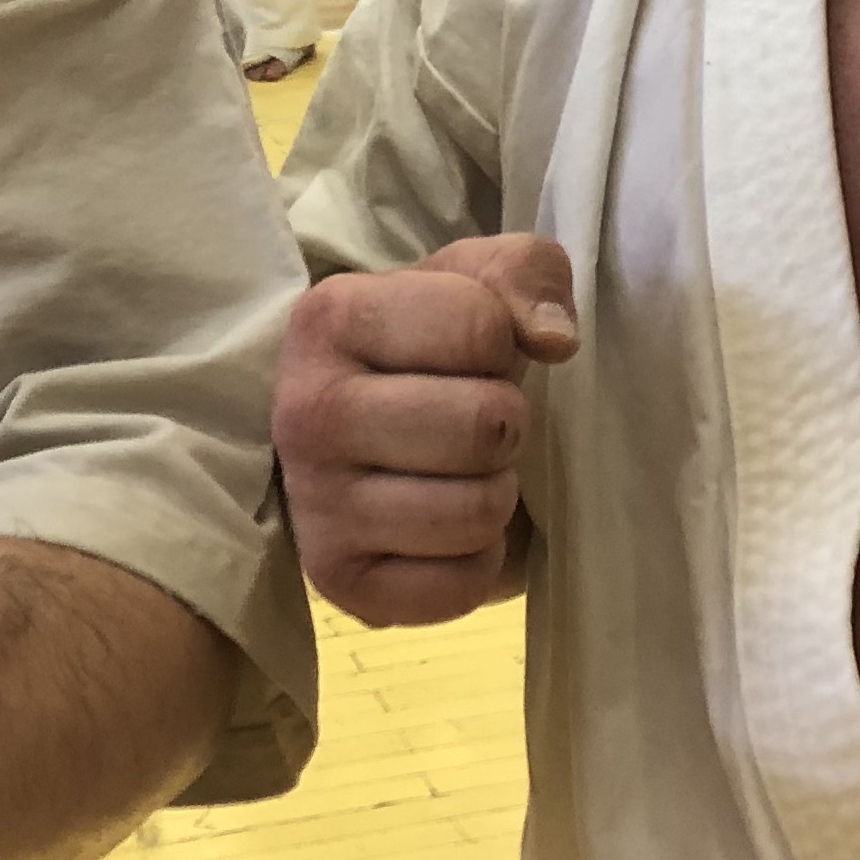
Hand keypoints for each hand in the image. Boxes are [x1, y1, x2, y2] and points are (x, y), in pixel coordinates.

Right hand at [275, 237, 577, 627]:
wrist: (360, 437)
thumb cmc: (425, 349)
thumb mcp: (473, 281)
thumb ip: (526, 273)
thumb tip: (554, 339)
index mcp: (329, 316)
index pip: (481, 328)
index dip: (504, 343)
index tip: (474, 355)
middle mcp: (304, 412)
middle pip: (484, 426)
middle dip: (506, 424)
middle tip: (476, 424)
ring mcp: (313, 506)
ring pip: (476, 511)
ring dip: (495, 493)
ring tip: (462, 472)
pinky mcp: (338, 582)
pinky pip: (460, 586)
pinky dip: (478, 562)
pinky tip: (448, 530)